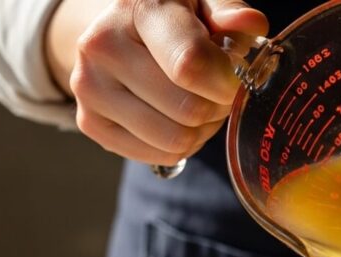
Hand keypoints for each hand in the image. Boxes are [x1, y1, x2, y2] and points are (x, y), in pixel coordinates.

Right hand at [46, 0, 268, 165]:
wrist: (116, 34)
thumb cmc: (173, 18)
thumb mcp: (203, 3)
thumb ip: (229, 12)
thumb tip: (251, 24)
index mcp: (138, 8)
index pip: (190, 64)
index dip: (225, 82)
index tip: (235, 79)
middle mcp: (103, 46)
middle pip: (188, 109)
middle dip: (217, 107)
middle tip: (217, 92)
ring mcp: (90, 87)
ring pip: (175, 139)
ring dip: (201, 130)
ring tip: (199, 105)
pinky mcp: (89, 122)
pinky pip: (159, 156)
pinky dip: (180, 147)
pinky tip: (178, 120)